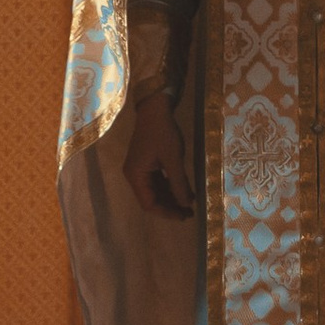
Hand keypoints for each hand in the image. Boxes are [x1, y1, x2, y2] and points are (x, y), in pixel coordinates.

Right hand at [122, 93, 193, 219]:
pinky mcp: (146, 163)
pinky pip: (156, 181)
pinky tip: (184, 190)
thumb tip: (186, 204)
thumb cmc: (163, 133)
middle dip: (170, 206)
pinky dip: (169, 186)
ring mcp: (139, 169)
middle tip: (190, 212)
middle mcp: (134, 175)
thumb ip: (179, 183)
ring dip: (171, 197)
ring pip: (154, 191)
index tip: (184, 216)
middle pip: (151, 199)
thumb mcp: (173, 159)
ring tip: (189, 203)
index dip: (167, 213)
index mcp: (136, 176)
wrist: (155, 108)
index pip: (149, 204)